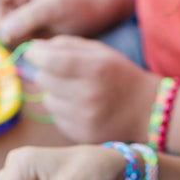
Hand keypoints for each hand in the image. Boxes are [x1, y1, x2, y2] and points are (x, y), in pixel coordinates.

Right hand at [0, 0, 133, 45]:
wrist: (95, 17)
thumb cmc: (77, 6)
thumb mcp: (54, 9)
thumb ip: (28, 18)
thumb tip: (2, 32)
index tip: (14, 33)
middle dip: (6, 33)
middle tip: (28, 42)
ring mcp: (17, 15)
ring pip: (0, 34)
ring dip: (14, 44)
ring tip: (38, 44)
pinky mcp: (23, 31)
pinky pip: (11, 43)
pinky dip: (21, 50)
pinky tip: (39, 49)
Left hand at [21, 37, 157, 143]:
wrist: (147, 111)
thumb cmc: (120, 76)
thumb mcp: (100, 52)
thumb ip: (67, 46)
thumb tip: (33, 46)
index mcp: (94, 68)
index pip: (51, 60)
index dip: (35, 54)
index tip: (32, 52)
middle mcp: (88, 94)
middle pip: (43, 80)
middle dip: (45, 72)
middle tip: (58, 71)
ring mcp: (84, 118)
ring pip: (47, 100)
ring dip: (53, 93)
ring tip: (73, 91)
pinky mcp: (80, 134)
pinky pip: (55, 118)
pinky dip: (61, 110)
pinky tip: (78, 107)